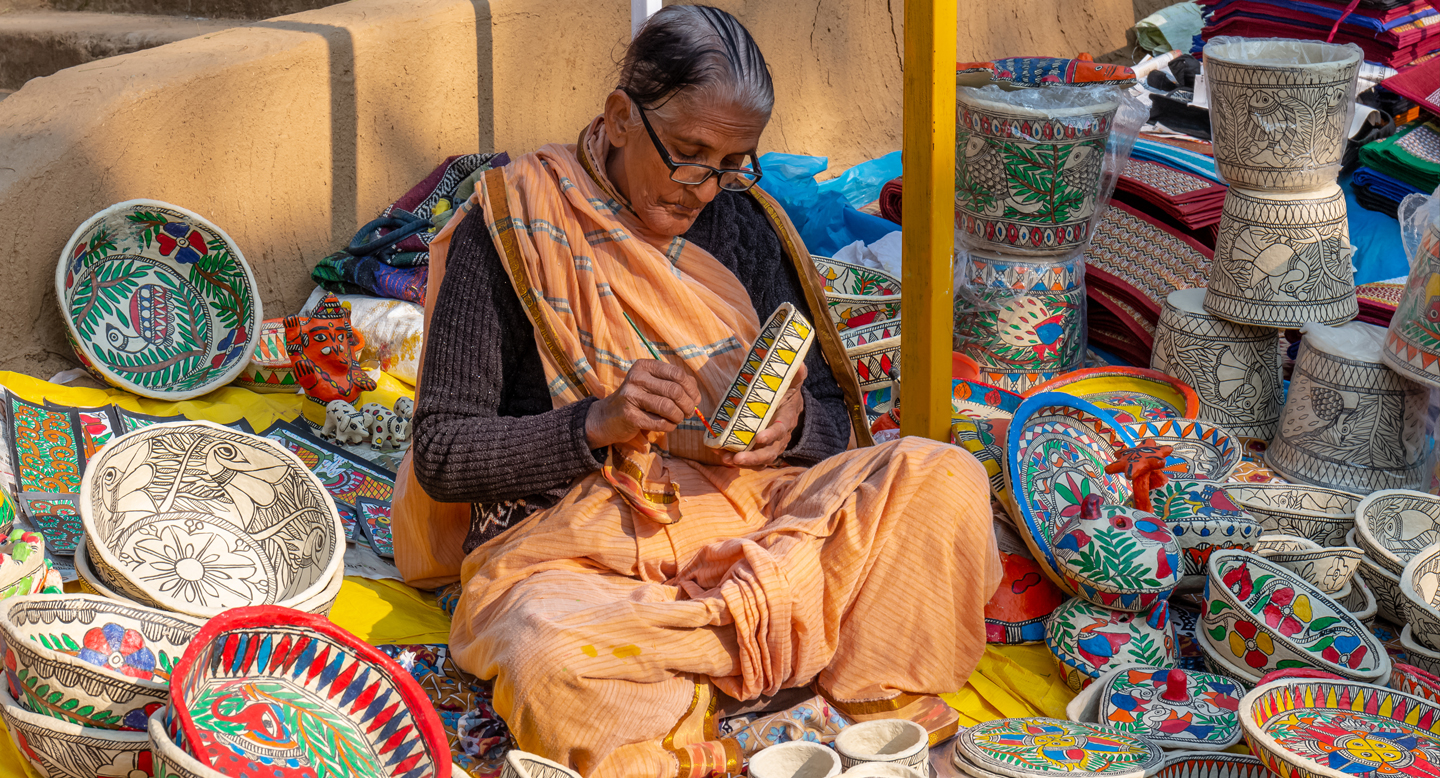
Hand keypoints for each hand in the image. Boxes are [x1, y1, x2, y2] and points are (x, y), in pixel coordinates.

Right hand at [586, 360, 701, 448]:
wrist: (606, 418)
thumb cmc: (636, 400)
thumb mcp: (652, 385)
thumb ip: (674, 384)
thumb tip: (696, 396)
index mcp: (645, 366)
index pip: (678, 374)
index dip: (691, 389)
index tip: (694, 399)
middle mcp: (636, 378)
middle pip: (675, 391)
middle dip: (687, 405)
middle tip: (687, 413)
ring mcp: (631, 396)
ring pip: (668, 407)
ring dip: (678, 417)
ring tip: (677, 420)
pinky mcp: (629, 415)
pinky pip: (659, 423)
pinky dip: (668, 426)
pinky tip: (667, 426)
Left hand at [721, 363, 805, 467]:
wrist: (788, 404)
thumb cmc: (787, 391)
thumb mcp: (793, 381)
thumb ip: (796, 374)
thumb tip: (800, 365)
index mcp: (787, 418)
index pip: (781, 429)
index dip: (771, 435)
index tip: (759, 438)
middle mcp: (781, 436)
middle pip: (770, 452)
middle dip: (754, 457)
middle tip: (737, 458)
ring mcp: (772, 445)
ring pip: (761, 459)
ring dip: (744, 462)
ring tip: (726, 459)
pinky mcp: (763, 449)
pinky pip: (753, 460)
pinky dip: (739, 461)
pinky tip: (723, 457)